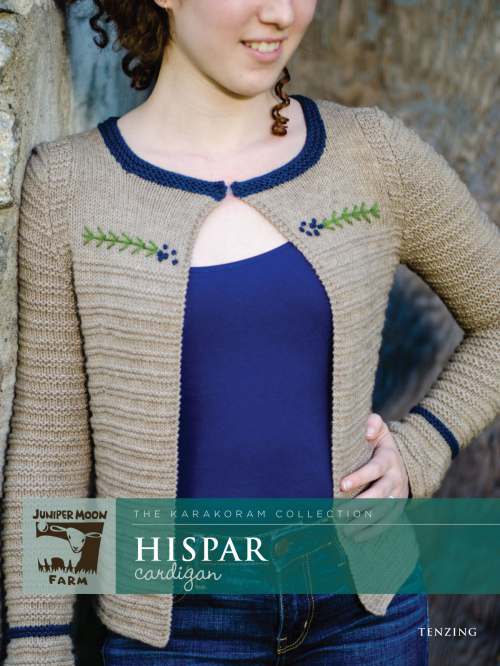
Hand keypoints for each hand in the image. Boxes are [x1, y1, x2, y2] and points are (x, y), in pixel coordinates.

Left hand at [337, 413, 410, 542]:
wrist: (405, 459)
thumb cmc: (381, 443)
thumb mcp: (380, 428)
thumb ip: (373, 423)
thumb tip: (367, 432)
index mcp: (389, 459)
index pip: (374, 469)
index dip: (359, 477)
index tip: (341, 485)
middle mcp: (396, 479)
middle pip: (379, 495)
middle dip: (360, 505)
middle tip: (338, 513)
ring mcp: (398, 495)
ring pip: (383, 512)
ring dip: (364, 522)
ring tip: (345, 529)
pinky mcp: (398, 508)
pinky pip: (387, 523)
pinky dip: (373, 532)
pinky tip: (356, 538)